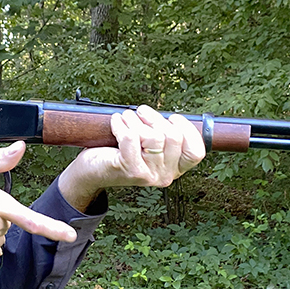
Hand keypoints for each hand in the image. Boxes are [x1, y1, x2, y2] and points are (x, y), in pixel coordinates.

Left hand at [58, 105, 205, 210]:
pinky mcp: (131, 171)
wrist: (92, 172)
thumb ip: (163, 134)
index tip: (172, 118)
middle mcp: (165, 176)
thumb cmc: (120, 154)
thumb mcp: (148, 146)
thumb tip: (169, 116)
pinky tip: (116, 122)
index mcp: (175, 169)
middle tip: (140, 112)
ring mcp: (149, 175)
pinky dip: (121, 125)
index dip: (187, 129)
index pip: (196, 152)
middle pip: (173, 136)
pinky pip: (132, 138)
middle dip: (155, 118)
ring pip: (153, 135)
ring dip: (135, 120)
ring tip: (126, 118)